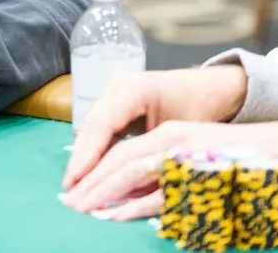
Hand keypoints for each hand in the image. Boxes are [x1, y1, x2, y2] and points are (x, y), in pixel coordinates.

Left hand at [61, 118, 277, 220]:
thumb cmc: (236, 156)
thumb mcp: (193, 154)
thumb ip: (164, 170)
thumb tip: (129, 191)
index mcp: (167, 133)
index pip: (119, 149)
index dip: (93, 168)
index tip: (72, 186)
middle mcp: (172, 139)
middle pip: (120, 160)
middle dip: (91, 182)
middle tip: (68, 203)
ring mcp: (187, 157)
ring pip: (134, 172)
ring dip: (105, 193)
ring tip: (83, 210)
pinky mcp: (203, 175)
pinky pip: (163, 192)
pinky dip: (136, 204)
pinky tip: (117, 214)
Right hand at [64, 66, 248, 191]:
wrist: (208, 87)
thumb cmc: (200, 108)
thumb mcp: (180, 134)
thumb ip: (153, 155)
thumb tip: (133, 187)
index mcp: (134, 89)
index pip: (103, 124)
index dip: (87, 154)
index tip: (76, 180)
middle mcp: (118, 87)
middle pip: (92, 126)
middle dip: (79, 159)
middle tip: (68, 190)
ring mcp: (114, 92)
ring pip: (92, 128)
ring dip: (83, 157)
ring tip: (73, 186)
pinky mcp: (114, 102)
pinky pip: (100, 128)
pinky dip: (94, 151)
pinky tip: (87, 173)